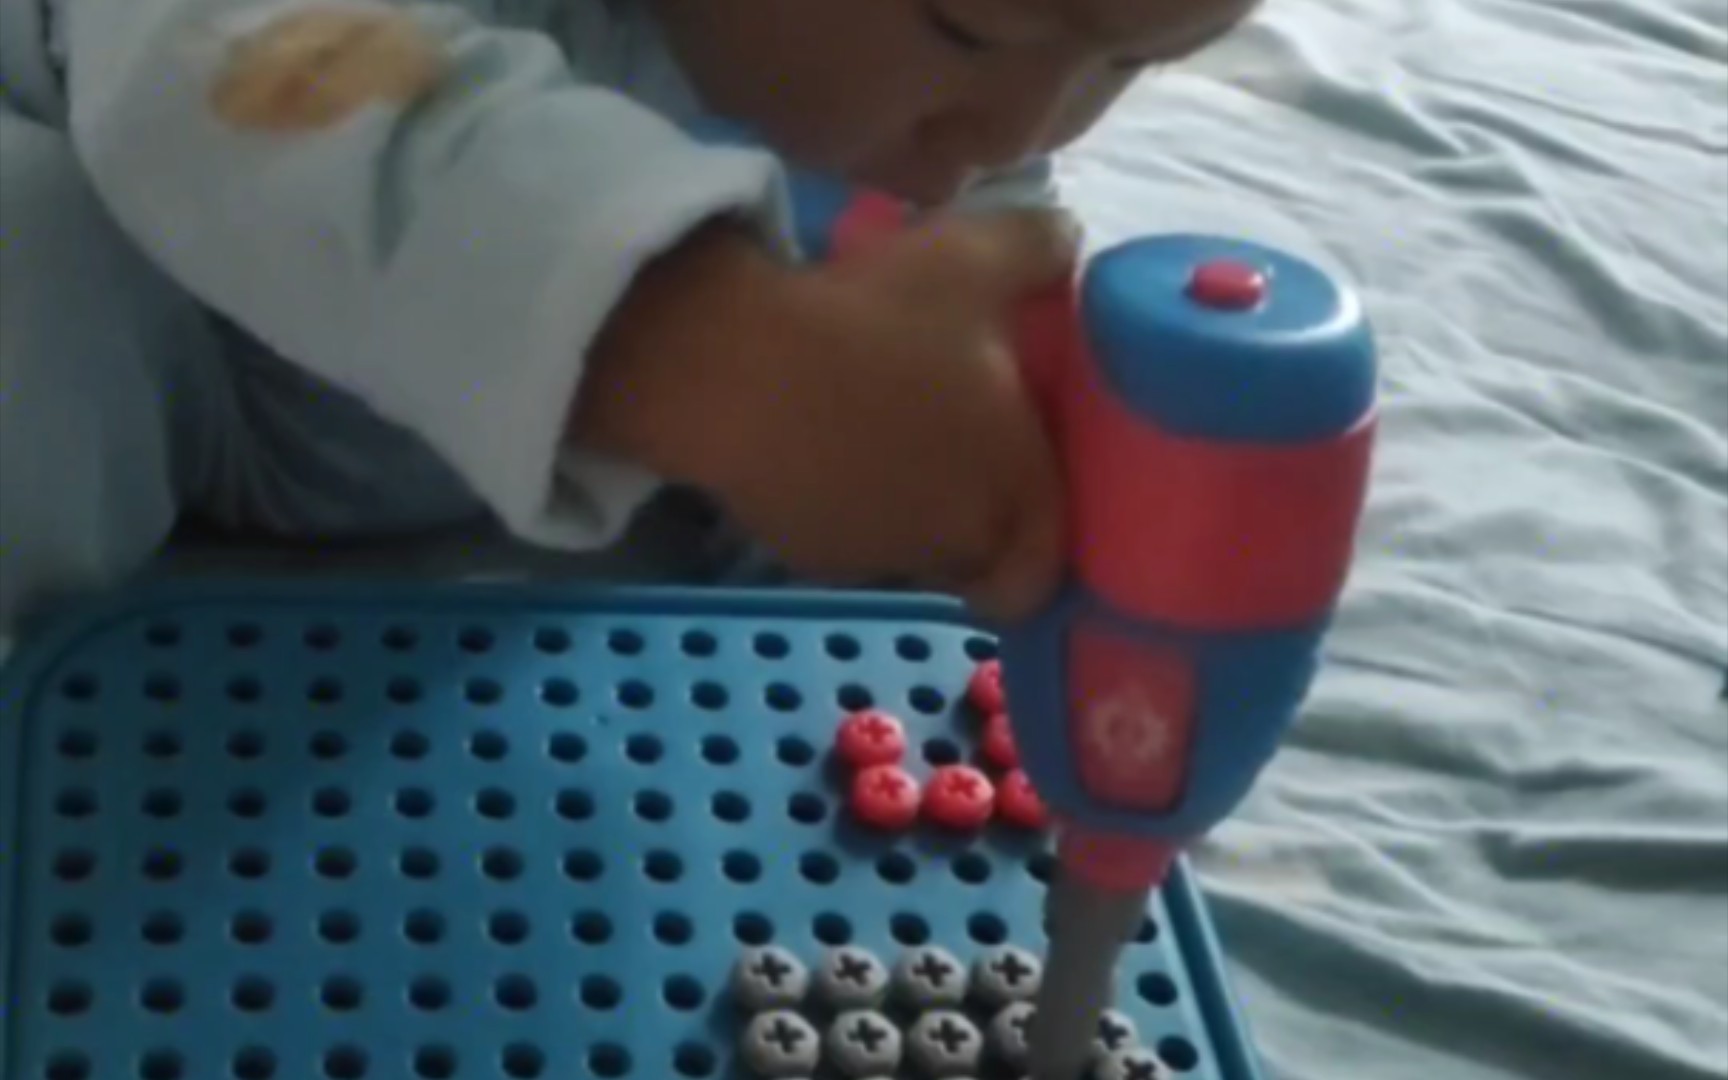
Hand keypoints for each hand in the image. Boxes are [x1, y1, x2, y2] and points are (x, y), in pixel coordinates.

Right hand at [575, 210, 1076, 620]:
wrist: (739, 365)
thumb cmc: (878, 319)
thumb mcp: (974, 255)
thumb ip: (1040, 248)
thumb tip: (1065, 242)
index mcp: (1012, 492)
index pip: (1042, 568)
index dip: (1037, 542)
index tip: (1021, 493)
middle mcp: (950, 543)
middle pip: (975, 555)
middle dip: (970, 513)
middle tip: (951, 446)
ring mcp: (873, 557)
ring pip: (905, 548)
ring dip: (902, 504)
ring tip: (875, 429)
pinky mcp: (803, 551)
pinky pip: (837, 534)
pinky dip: (836, 500)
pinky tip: (816, 439)